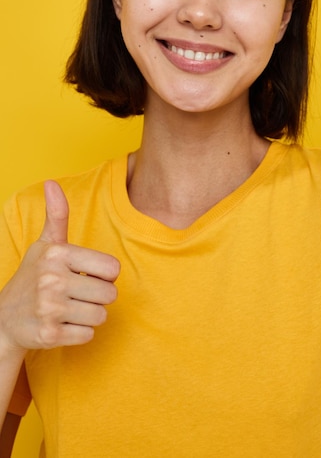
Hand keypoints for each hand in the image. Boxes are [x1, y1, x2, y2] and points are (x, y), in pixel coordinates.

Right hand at [0, 181, 119, 351]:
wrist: (4, 318)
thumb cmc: (35, 276)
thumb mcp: (46, 244)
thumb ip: (56, 215)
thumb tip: (51, 183)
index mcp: (57, 254)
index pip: (112, 268)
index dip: (105, 275)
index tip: (88, 275)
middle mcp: (52, 279)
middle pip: (110, 295)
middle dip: (99, 297)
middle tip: (78, 294)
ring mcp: (49, 308)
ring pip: (101, 316)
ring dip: (90, 315)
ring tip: (70, 308)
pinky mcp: (49, 335)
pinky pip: (88, 335)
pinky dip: (79, 333)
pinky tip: (62, 324)